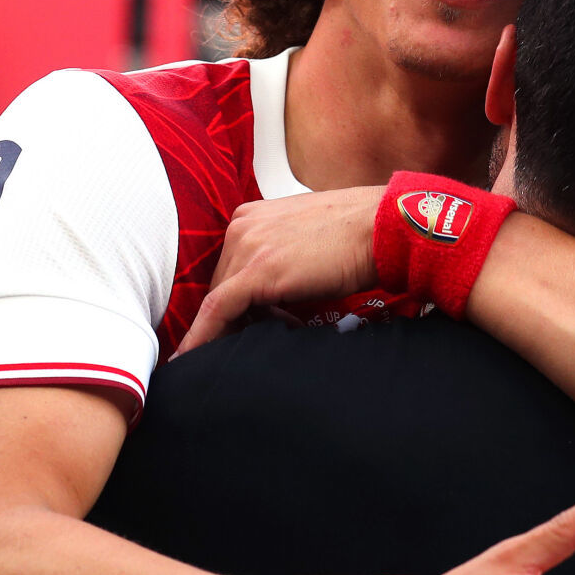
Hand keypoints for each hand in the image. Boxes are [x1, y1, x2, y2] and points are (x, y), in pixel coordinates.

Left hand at [178, 186, 382, 352]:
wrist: (382, 227)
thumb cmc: (357, 236)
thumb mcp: (306, 242)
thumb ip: (280, 260)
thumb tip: (273, 298)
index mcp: (251, 216)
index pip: (230, 267)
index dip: (236, 302)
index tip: (235, 327)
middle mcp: (242, 227)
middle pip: (222, 284)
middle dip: (238, 316)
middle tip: (261, 339)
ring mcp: (248, 247)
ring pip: (221, 300)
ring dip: (238, 327)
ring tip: (264, 344)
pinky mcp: (257, 272)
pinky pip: (218, 310)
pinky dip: (203, 336)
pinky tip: (192, 358)